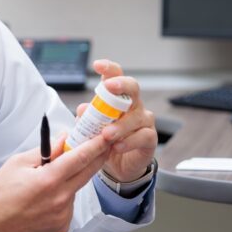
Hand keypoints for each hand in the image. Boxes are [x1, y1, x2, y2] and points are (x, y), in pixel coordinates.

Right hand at [0, 133, 111, 231]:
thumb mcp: (18, 163)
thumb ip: (45, 151)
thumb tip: (64, 139)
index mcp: (48, 182)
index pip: (80, 158)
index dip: (96, 145)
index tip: (107, 136)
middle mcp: (59, 201)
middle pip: (87, 174)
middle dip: (96, 158)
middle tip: (102, 146)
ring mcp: (61, 218)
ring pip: (75, 191)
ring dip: (71, 182)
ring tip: (46, 183)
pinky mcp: (60, 230)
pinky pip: (69, 207)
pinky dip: (63, 200)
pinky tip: (44, 201)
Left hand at [77, 59, 156, 182]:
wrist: (118, 165)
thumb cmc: (106, 141)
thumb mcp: (92, 129)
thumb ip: (87, 119)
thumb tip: (82, 109)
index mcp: (118, 98)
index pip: (116, 77)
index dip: (109, 68)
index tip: (97, 65)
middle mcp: (134, 105)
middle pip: (133, 87)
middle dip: (121, 85)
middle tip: (109, 86)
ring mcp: (144, 120)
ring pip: (136, 116)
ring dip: (120, 125)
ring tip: (106, 134)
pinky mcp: (150, 138)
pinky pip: (143, 136)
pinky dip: (129, 141)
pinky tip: (117, 147)